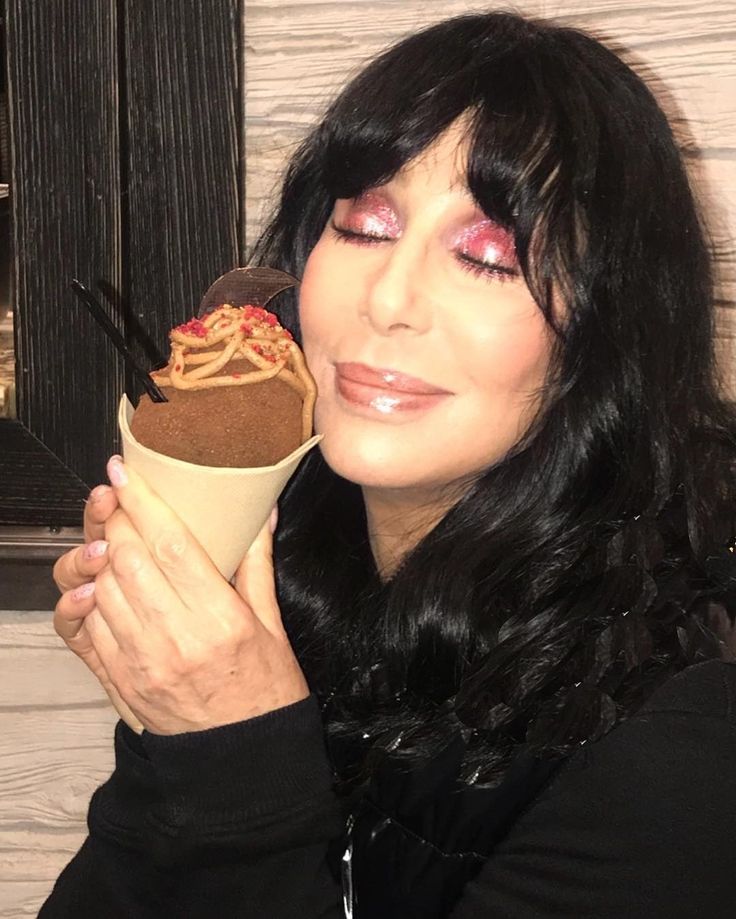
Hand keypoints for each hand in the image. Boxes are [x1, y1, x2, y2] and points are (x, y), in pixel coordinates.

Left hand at [57, 455, 308, 735]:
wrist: (243, 761)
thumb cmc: (265, 691)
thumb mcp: (272, 626)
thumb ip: (257, 566)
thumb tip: (262, 515)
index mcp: (220, 618)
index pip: (170, 544)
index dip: (144, 502)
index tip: (127, 473)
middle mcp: (176, 637)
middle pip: (128, 558)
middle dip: (116, 518)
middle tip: (118, 496)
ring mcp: (143, 661)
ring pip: (104, 587)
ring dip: (102, 554)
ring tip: (112, 534)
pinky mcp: (122, 680)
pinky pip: (93, 626)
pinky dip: (93, 596)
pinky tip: (106, 581)